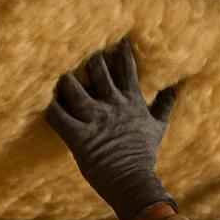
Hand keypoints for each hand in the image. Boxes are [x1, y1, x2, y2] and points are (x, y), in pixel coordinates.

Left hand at [44, 38, 178, 219]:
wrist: (134, 182)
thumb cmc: (144, 155)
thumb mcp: (158, 127)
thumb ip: (165, 104)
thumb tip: (177, 87)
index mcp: (131, 101)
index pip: (126, 67)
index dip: (119, 49)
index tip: (112, 37)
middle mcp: (112, 105)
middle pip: (97, 69)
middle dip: (86, 57)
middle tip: (74, 46)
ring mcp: (95, 120)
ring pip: (73, 87)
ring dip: (63, 79)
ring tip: (55, 72)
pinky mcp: (79, 137)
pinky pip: (57, 116)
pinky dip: (48, 107)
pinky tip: (42, 101)